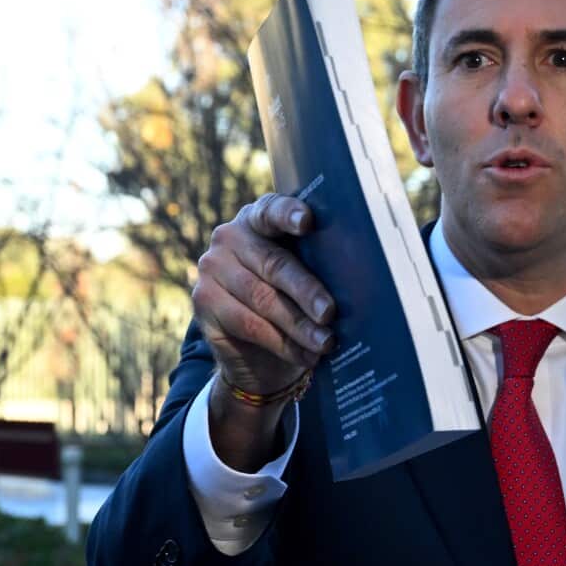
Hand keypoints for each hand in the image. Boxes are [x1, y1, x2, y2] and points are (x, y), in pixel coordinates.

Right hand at [191, 193, 336, 470]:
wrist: (257, 349)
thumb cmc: (293, 300)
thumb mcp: (306, 274)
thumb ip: (319, 264)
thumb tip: (361, 275)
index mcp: (258, 217)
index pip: (273, 210)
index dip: (289, 214)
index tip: (308, 222)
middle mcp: (230, 236)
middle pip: (273, 264)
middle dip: (306, 292)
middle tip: (330, 313)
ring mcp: (212, 267)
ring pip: (263, 299)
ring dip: (299, 326)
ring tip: (326, 343)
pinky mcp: (203, 300)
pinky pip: (249, 324)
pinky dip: (282, 343)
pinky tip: (305, 355)